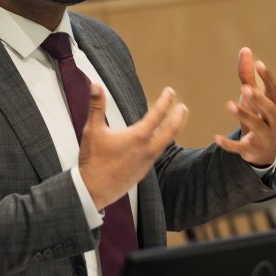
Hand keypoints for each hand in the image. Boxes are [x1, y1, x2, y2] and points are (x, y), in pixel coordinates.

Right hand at [79, 85, 187, 209]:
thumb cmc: (93, 160)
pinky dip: (160, 145)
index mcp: (138, 137)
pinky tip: (153, 143)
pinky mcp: (143, 172)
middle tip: (183, 108)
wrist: (93, 190)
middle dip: (179, 118)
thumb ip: (96, 106)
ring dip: (170, 132)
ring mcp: (147, 162)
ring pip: (164, 144)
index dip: (165, 101)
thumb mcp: (92, 130)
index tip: (170, 91)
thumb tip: (95, 85)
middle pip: (171, 131)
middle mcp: (147, 150)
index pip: (157, 114)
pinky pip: (156, 154)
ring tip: (170, 123)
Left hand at [215, 48, 275, 166]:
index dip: (267, 78)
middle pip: (269, 109)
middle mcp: (272, 121)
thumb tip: (245, 50)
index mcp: (273, 106)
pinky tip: (216, 138)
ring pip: (257, 126)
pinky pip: (240, 147)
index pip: (274, 90)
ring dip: (243, 115)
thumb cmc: (259, 117)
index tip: (259, 64)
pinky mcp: (251, 150)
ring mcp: (263, 136)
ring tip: (229, 104)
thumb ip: (248, 76)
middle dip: (258, 99)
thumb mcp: (254, 98)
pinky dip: (229, 143)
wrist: (264, 151)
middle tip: (244, 88)